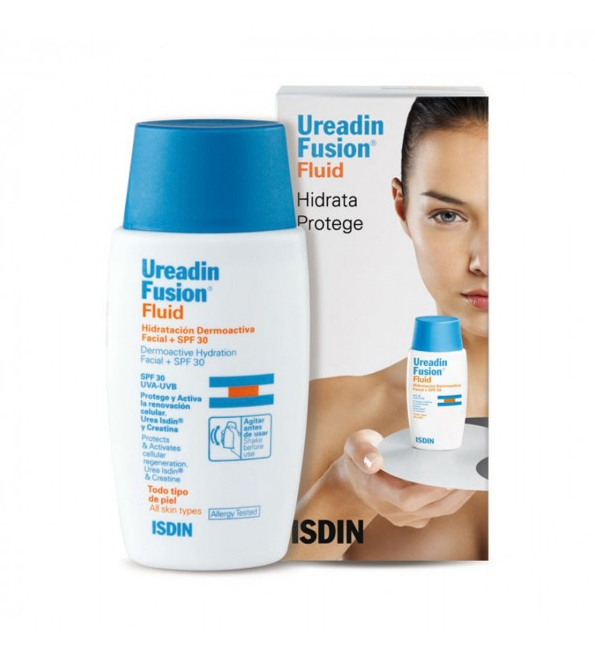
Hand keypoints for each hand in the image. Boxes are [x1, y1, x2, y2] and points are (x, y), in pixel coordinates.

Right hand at [341, 429, 475, 527]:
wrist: (357, 477)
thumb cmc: (361, 455)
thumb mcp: (354, 445)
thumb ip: (361, 450)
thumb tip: (374, 461)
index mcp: (377, 490)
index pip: (407, 500)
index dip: (429, 492)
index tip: (447, 478)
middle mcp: (392, 508)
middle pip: (430, 507)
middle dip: (454, 492)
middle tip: (471, 472)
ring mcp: (405, 516)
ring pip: (439, 511)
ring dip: (460, 495)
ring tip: (475, 475)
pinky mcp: (416, 516)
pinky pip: (440, 510)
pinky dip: (455, 497)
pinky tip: (464, 480)